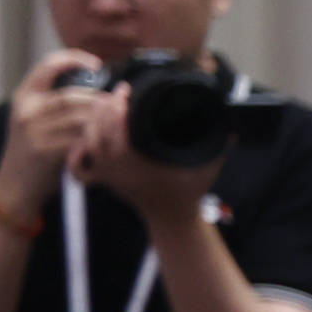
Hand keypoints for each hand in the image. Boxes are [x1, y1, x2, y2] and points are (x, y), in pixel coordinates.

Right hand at [0, 51, 102, 221]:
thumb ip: (54, 103)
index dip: (74, 59)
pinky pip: (80, 140)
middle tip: (121, 101)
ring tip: (119, 120)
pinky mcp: (44, 151)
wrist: (15, 186)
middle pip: (73, 96)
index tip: (97, 64)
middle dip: (101, 99)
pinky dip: (97, 139)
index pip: (48, 65)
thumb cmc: (33, 151)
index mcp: (24, 96)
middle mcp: (26, 110)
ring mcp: (34, 131)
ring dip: (104, 119)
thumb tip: (94, 86)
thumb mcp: (33, 120)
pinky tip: (106, 141)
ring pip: (80, 117)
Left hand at [72, 82, 228, 223]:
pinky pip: (80, 164)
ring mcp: (109, 177)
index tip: (126, 93)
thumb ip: (220, 147)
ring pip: (87, 145)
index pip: (118, 139)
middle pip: (97, 137)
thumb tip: (232, 126)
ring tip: (106, 103)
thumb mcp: (208, 168)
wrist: (172, 219)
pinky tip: (88, 131)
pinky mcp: (103, 178)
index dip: (116, 113)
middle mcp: (120, 173)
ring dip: (93, 121)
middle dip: (103, 110)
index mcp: (142, 169)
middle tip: (117, 92)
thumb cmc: (189, 192)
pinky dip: (79, 146)